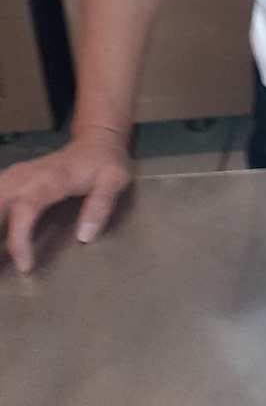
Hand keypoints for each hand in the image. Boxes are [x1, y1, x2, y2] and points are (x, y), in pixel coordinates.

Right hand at [0, 131, 131, 273]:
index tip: (25, 265)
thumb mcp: (114, 180)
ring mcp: (18, 174)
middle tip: (0, 266)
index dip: (19, 238)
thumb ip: (101, 205)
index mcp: (52, 178)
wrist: (96, 139)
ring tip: (0, 253)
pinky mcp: (14, 177)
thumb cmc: (105, 162)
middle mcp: (28, 175)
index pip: (26, 208)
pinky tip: (0, 232)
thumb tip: (83, 236)